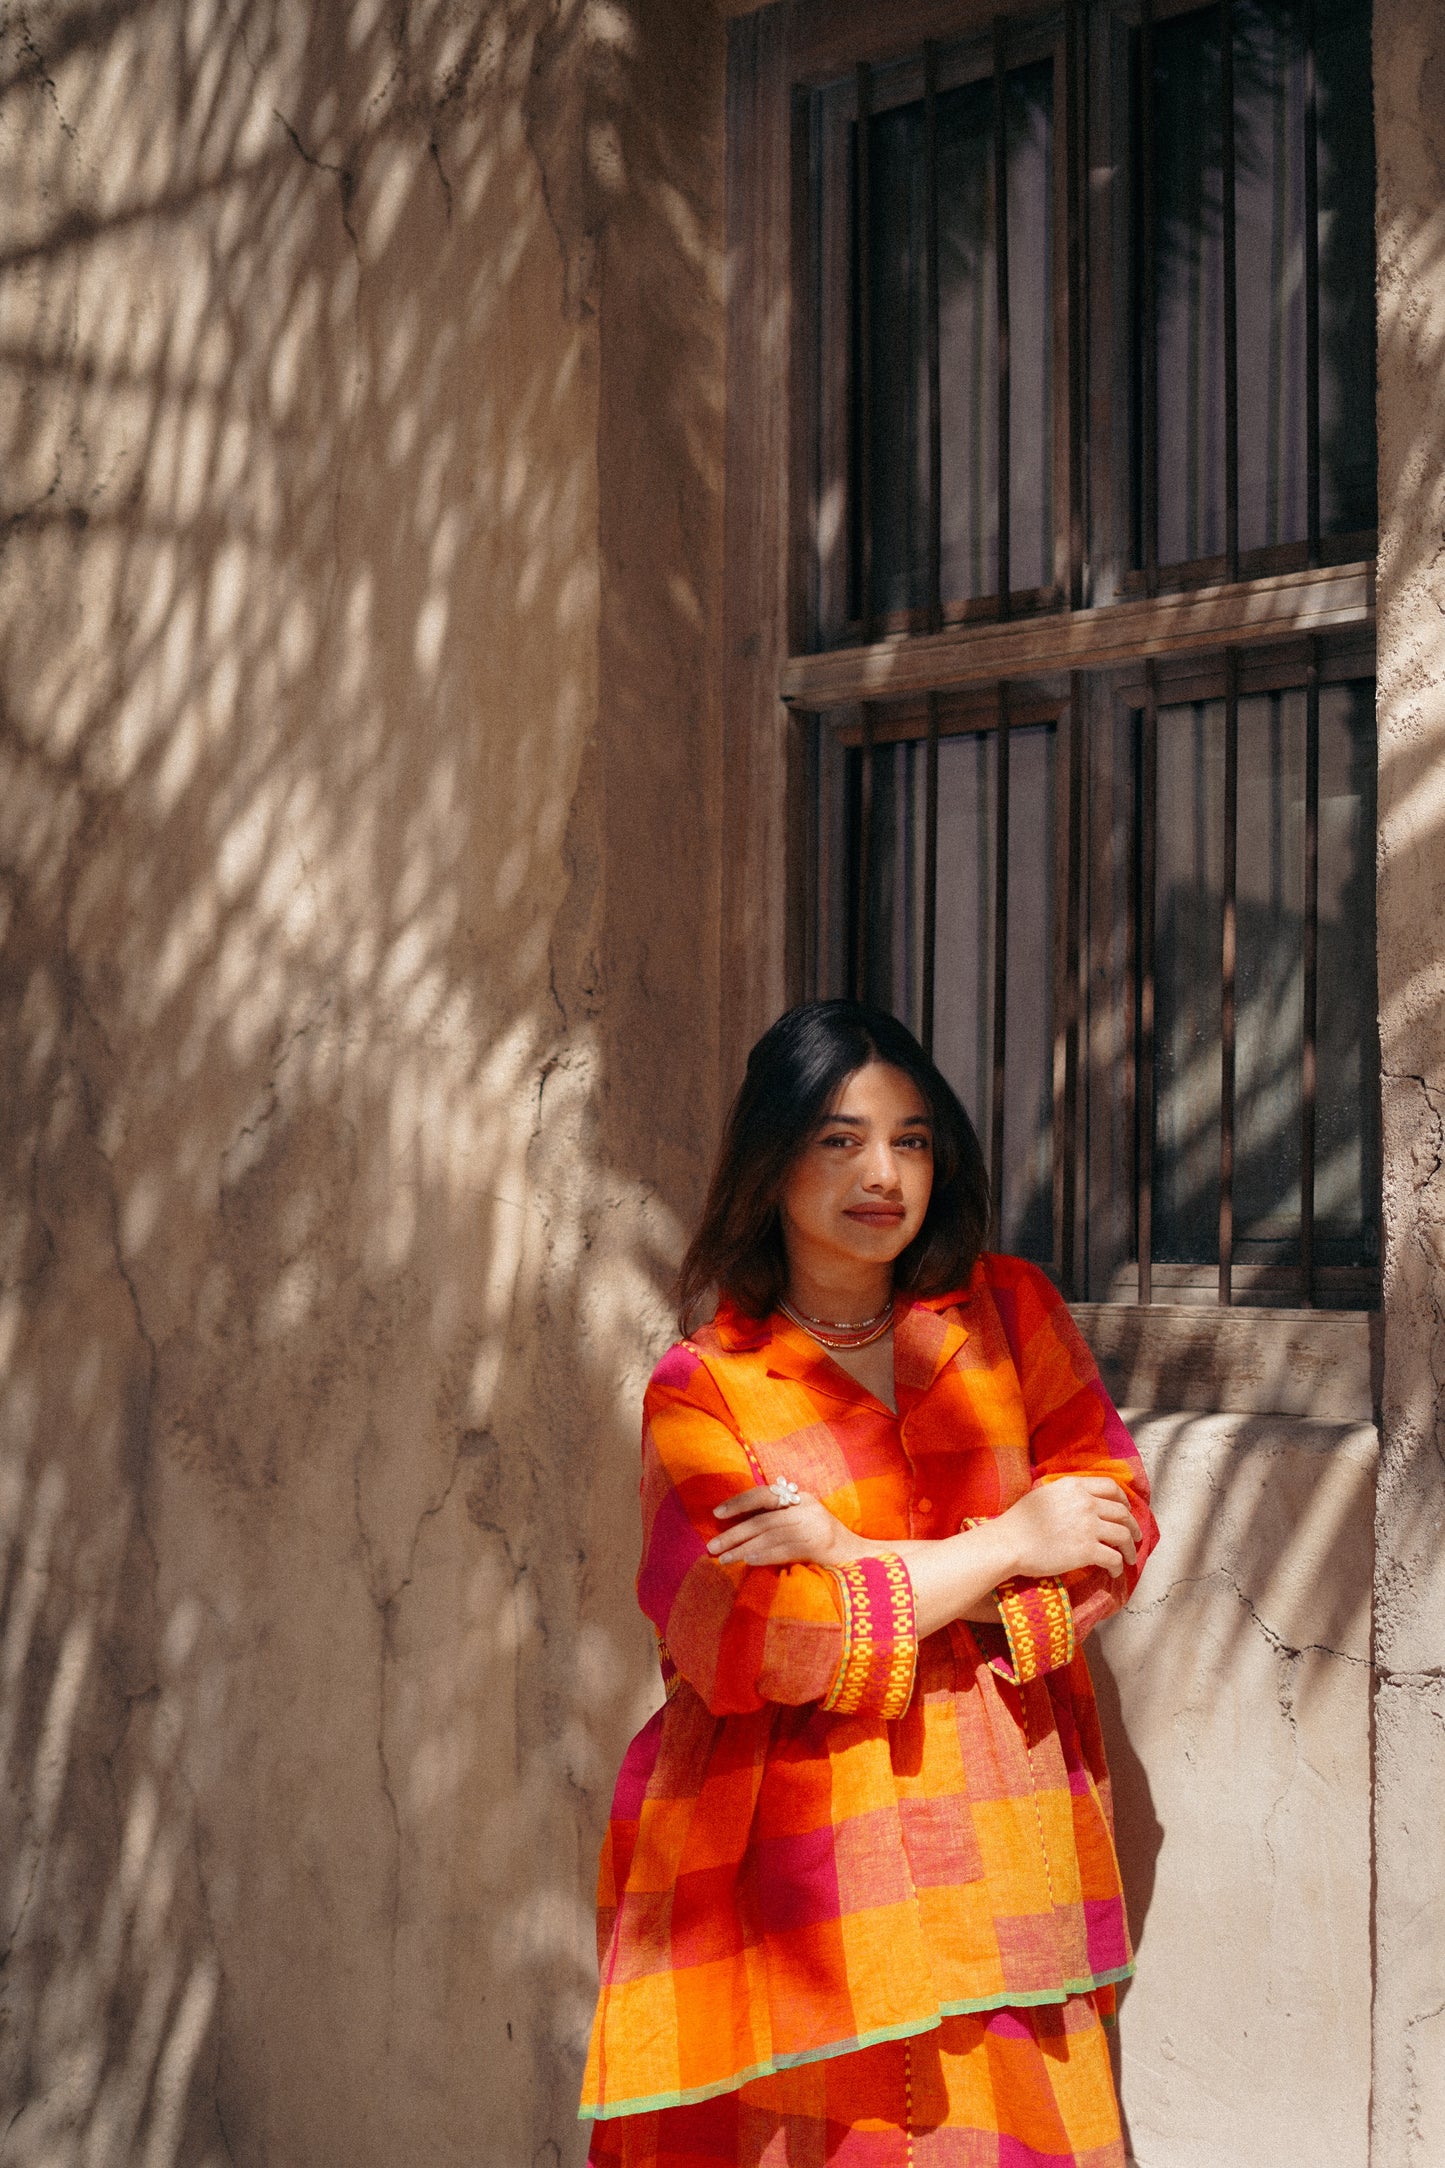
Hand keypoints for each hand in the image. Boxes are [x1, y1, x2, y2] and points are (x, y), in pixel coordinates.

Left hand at [707, 1484, 864, 1569]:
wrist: (862, 1560)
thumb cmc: (827, 1545)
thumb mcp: (804, 1523)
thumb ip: (779, 1520)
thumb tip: (742, 1528)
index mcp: (801, 1498)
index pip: (764, 1494)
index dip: (738, 1502)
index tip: (717, 1514)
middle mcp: (806, 1508)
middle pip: (762, 1518)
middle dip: (734, 1532)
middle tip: (712, 1546)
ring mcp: (813, 1526)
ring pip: (769, 1535)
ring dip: (742, 1548)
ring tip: (723, 1559)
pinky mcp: (819, 1545)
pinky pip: (784, 1549)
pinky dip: (764, 1554)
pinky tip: (748, 1561)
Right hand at [997, 1476, 1140, 1580]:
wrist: (1009, 1543)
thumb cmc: (1020, 1521)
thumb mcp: (1045, 1494)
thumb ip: (1067, 1493)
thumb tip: (1082, 1500)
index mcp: (1075, 1486)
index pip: (1111, 1488)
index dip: (1124, 1500)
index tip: (1127, 1510)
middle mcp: (1086, 1503)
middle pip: (1122, 1513)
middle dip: (1133, 1526)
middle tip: (1136, 1537)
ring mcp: (1088, 1526)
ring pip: (1123, 1535)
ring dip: (1130, 1548)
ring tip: (1129, 1557)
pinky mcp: (1087, 1550)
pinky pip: (1113, 1558)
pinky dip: (1118, 1566)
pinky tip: (1115, 1571)